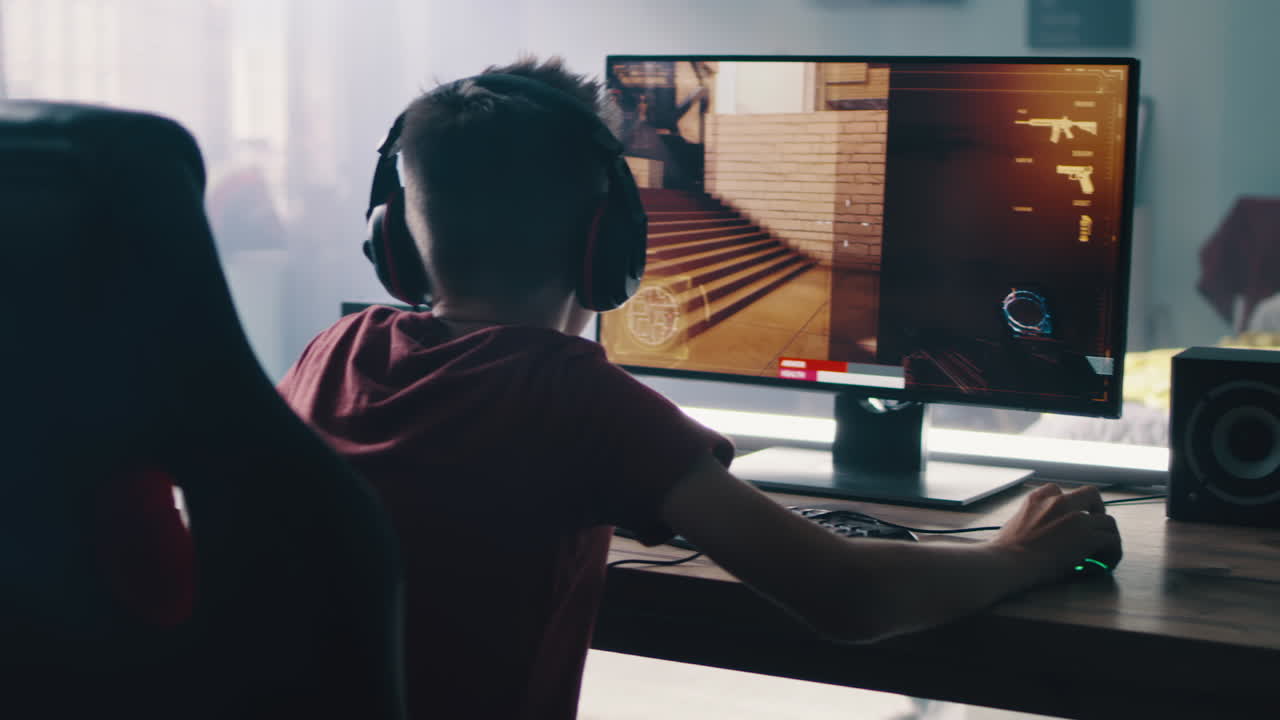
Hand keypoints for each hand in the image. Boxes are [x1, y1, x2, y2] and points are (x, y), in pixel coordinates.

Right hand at [991, 483, 1121, 583]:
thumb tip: (1039, 533)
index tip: (1071, 516)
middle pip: (1091, 494)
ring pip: (1108, 521)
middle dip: (1097, 511)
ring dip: (1107, 536)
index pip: (1059, 490)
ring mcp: (1075, 519)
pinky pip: (1113, 541)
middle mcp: (1058, 503)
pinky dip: (1113, 553)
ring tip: (1104, 552)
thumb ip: (1030, 520)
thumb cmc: (1004, 552)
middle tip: (1094, 529)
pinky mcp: (1087, 537)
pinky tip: (1105, 564)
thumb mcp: (1014, 524)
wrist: (1007, 563)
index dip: (1069, 503)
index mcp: (1037, 498)